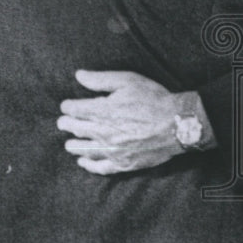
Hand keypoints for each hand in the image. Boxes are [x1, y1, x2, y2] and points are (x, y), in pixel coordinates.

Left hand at [57, 70, 184, 174]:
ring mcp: (111, 150)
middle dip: (66, 124)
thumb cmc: (154, 99)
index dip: (68, 106)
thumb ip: (101, 79)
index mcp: (101, 110)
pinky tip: (83, 161)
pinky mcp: (122, 163)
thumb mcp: (128, 81)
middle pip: (74, 129)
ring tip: (70, 142)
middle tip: (64, 122)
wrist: (177, 124)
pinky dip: (88, 164)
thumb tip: (79, 75)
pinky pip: (99, 167)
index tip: (67, 105)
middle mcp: (101, 131)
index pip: (73, 109)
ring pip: (82, 149)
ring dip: (73, 144)